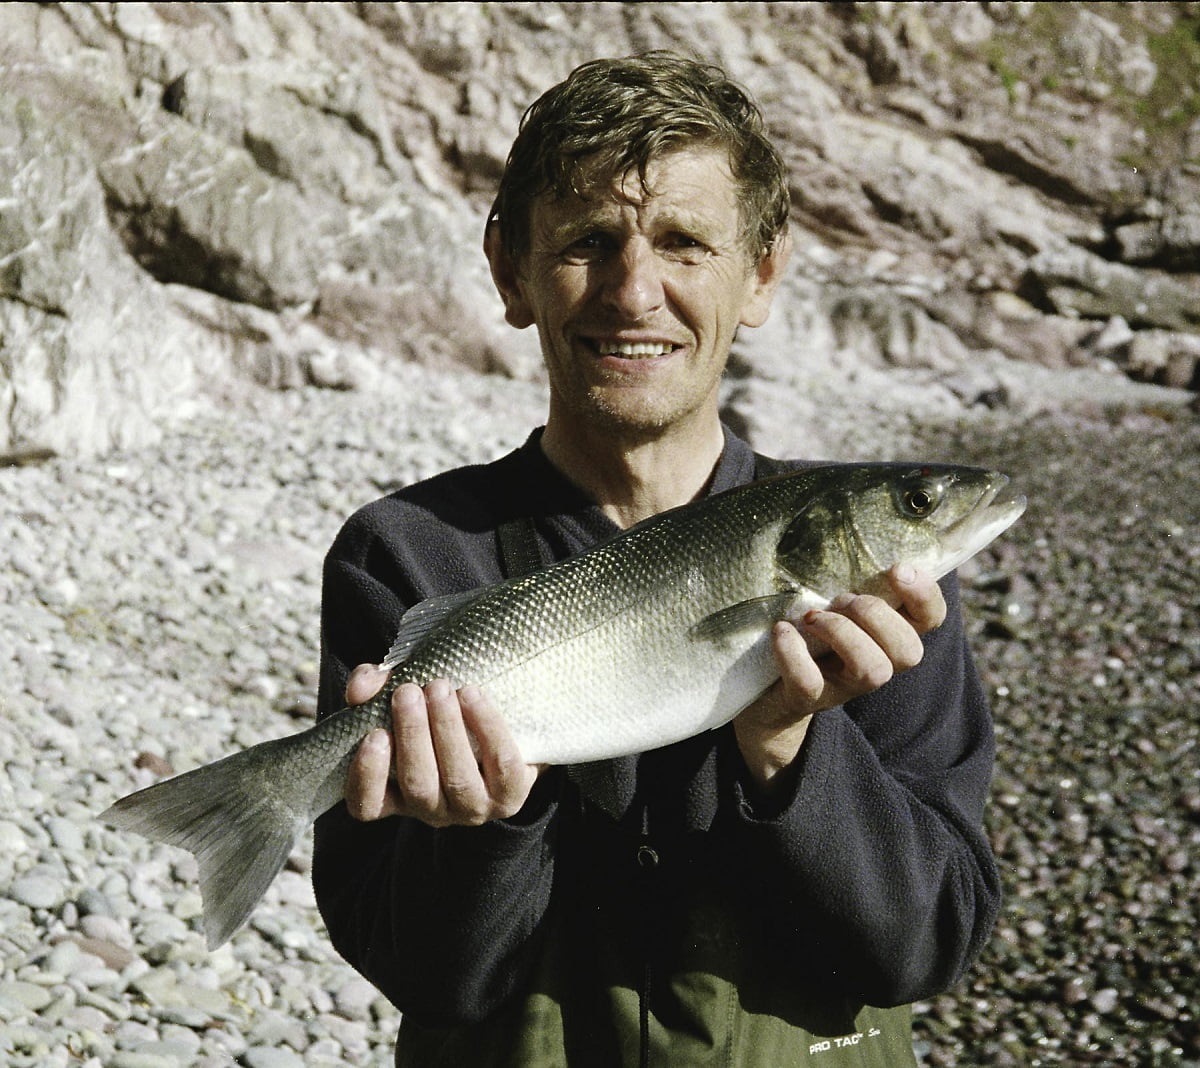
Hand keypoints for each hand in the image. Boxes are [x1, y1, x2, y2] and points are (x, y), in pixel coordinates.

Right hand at [341, 665, 539, 826]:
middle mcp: (432, 809)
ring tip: (439, 688)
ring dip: (446, 729)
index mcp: (397, 795)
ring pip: (458, 778)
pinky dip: (487, 727)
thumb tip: (360, 687)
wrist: (508, 726)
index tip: (374, 734)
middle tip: (408, 692)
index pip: (368, 804)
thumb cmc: (441, 712)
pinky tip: (473, 695)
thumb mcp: (404, 697)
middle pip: (418, 784)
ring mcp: (472, 807)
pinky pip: (501, 765)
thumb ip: (373, 687)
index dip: (368, 775)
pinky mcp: (510, 795)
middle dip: (412, 734)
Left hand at [734, 564, 945, 792]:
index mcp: (888, 637)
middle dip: (875, 614)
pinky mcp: (805, 699)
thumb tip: (862, 535)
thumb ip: (857, 580)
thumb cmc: (810, 635)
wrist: (769, 694)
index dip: (924, 595)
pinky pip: (808, 682)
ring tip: (812, 618)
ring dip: (842, 633)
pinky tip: (782, 630)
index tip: (897, 568)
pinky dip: (793, 652)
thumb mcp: (838, 606)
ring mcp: (842, 687)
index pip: (931, 620)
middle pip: (909, 651)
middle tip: (841, 600)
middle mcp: (876, 665)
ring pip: (872, 670)